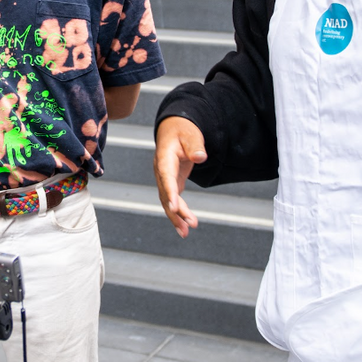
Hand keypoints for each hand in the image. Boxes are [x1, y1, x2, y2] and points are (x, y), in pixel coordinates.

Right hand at [153, 116, 206, 237]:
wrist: (173, 129)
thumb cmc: (182, 130)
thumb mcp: (191, 134)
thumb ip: (195, 146)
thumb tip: (200, 157)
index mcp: (164, 157)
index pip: (166, 177)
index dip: (170, 193)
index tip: (175, 207)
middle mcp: (161, 171)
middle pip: (166, 194)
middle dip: (176, 211)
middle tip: (190, 224)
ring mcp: (164, 178)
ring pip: (167, 201)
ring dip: (176, 217)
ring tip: (186, 232)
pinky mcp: (171, 183)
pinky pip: (172, 200)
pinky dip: (178, 213)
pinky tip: (184, 226)